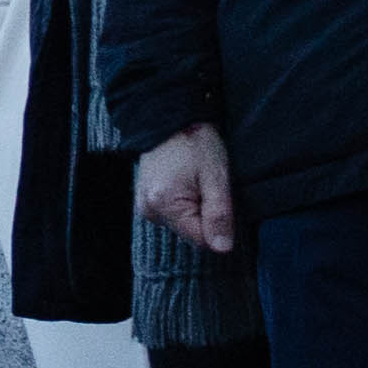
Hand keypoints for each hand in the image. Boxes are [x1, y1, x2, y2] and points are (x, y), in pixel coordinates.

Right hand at [134, 123, 238, 256]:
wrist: (169, 119)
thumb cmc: (195, 143)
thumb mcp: (216, 177)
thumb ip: (219, 214)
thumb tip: (222, 249)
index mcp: (164, 206)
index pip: (201, 240)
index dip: (219, 225)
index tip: (221, 197)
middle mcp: (149, 211)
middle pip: (191, 233)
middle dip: (206, 215)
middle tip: (208, 185)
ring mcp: (144, 206)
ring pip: (183, 224)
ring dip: (196, 209)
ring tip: (196, 180)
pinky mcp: (146, 201)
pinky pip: (173, 214)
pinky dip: (184, 204)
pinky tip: (186, 183)